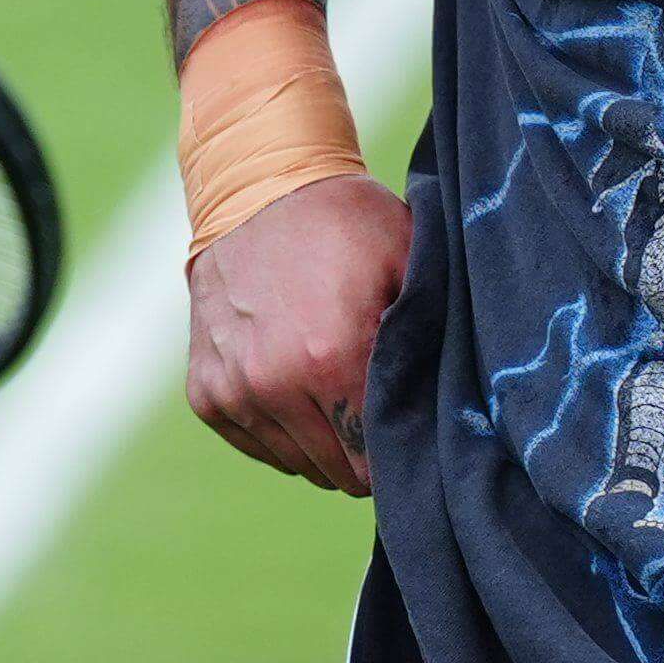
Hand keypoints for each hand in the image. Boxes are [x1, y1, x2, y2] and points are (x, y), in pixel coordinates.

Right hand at [186, 172, 404, 494]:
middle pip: (337, 473)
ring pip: (298, 464)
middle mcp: (273, 384)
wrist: (257, 189)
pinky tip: (296, 385)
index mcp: (331, 359)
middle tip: (373, 404)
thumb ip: (430, 341)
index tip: (405, 426)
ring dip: (321, 441)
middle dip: (362, 451)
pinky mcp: (205, 391)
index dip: (397, 450)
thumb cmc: (347, 226)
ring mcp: (233, 390)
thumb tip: (458, 412)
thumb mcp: (409, 265)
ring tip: (335, 388)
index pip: (374, 462)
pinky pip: (256, 444)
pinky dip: (280, 428)